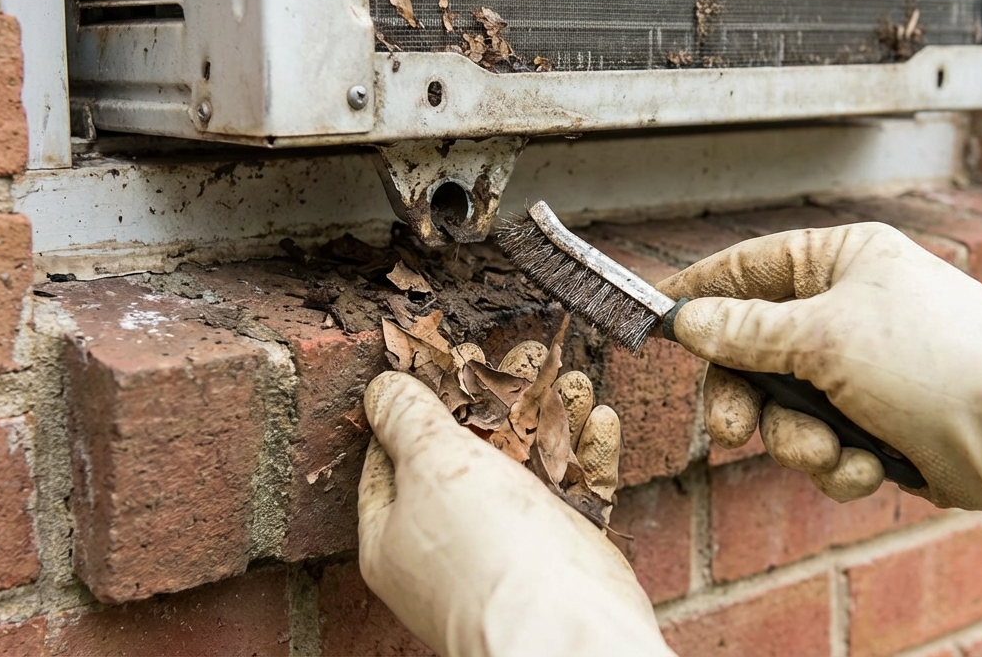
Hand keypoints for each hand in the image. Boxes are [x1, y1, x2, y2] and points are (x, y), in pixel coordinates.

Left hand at [357, 369, 671, 656]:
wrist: (564, 628)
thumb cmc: (486, 551)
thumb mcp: (430, 464)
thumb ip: (406, 418)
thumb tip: (381, 387)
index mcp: (395, 532)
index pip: (393, 457)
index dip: (420, 402)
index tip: (448, 359)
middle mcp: (449, 545)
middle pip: (471, 454)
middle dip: (501, 400)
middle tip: (522, 353)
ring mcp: (508, 552)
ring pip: (529, 468)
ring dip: (554, 417)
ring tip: (573, 375)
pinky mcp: (564, 558)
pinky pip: (575, 494)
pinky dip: (588, 454)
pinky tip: (600, 417)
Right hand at [658, 222, 981, 582]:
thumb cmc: (941, 360)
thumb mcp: (825, 336)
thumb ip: (746, 330)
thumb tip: (688, 318)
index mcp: (841, 262)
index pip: (747, 268)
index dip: (699, 295)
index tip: (654, 321)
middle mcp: (850, 311)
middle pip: (755, 353)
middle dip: (749, 400)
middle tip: (732, 431)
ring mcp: (866, 371)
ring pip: (786, 410)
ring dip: (800, 442)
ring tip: (835, 452)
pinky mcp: (883, 425)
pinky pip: (827, 446)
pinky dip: (841, 464)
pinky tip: (872, 466)